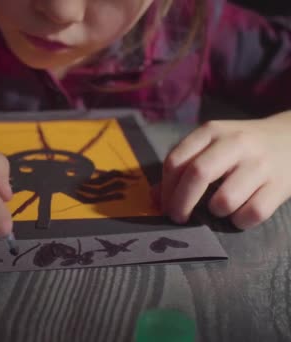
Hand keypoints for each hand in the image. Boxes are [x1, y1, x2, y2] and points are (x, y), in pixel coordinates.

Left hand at [159, 116, 290, 228]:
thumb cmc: (241, 149)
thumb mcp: (210, 147)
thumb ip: (182, 168)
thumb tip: (154, 198)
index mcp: (212, 132)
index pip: (176, 160)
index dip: (165, 188)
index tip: (165, 205)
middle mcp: (236, 143)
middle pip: (197, 174)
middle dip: (181, 203)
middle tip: (178, 218)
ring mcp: (260, 163)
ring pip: (224, 200)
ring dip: (215, 212)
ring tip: (219, 208)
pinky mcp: (281, 185)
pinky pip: (252, 213)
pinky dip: (240, 221)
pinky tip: (240, 214)